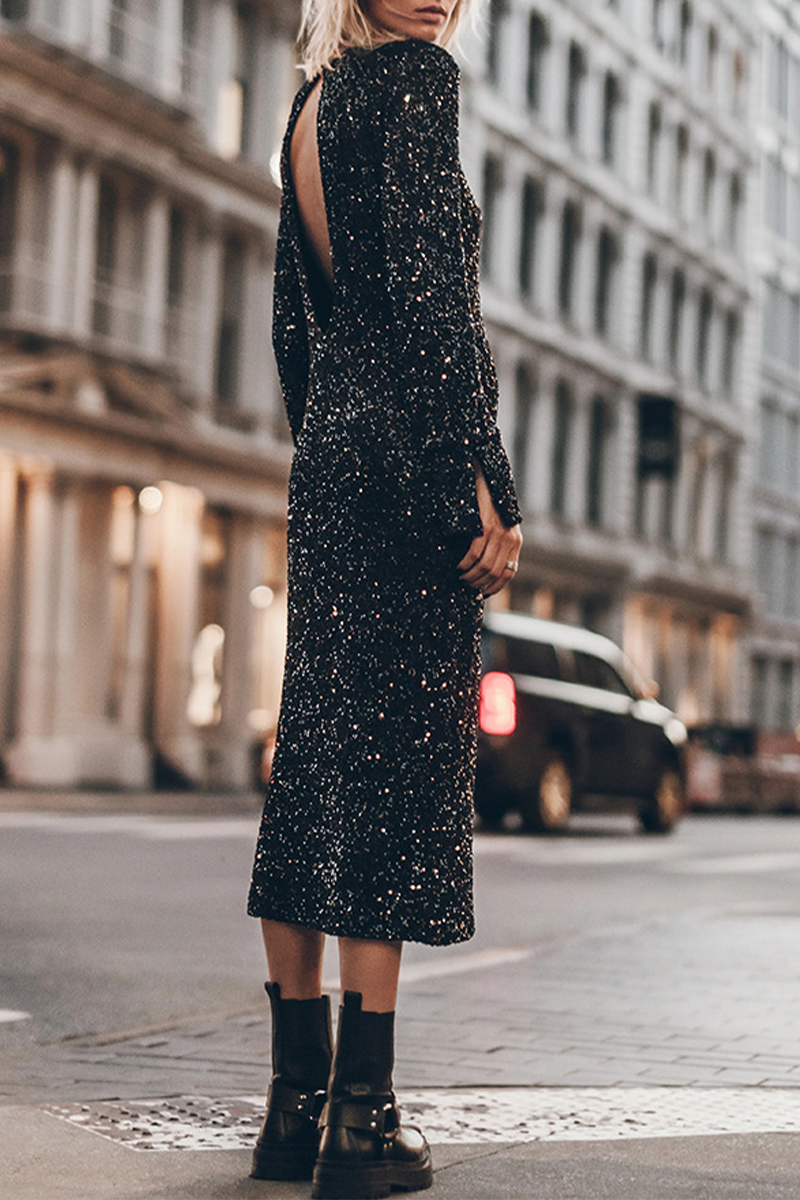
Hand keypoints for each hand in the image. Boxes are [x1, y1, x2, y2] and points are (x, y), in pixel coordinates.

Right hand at [457, 460, 522, 595]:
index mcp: (515, 542)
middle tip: (466, 585)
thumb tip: (487, 567)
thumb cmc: (490, 503)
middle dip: (479, 583)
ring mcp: (498, 533)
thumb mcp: (501, 525)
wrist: (488, 478)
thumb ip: (499, 544)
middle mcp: (510, 540)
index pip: (509, 574)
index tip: (482, 593)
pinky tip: (458, 565)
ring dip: (470, 575)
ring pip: (484, 565)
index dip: (495, 587)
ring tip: (460, 576)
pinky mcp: (485, 527)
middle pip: (494, 572)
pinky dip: (464, 563)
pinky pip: (474, 553)